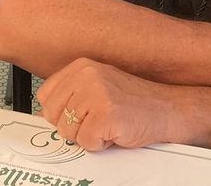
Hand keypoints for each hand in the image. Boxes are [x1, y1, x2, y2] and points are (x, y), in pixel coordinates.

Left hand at [37, 58, 171, 150]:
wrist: (166, 109)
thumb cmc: (134, 101)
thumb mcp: (97, 88)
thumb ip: (70, 96)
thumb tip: (45, 112)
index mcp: (81, 66)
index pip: (45, 96)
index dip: (60, 112)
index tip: (78, 114)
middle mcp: (86, 75)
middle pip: (52, 115)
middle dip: (73, 126)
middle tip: (96, 120)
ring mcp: (95, 94)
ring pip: (67, 131)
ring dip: (87, 136)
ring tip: (107, 123)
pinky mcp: (105, 115)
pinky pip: (86, 143)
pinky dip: (100, 144)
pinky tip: (114, 131)